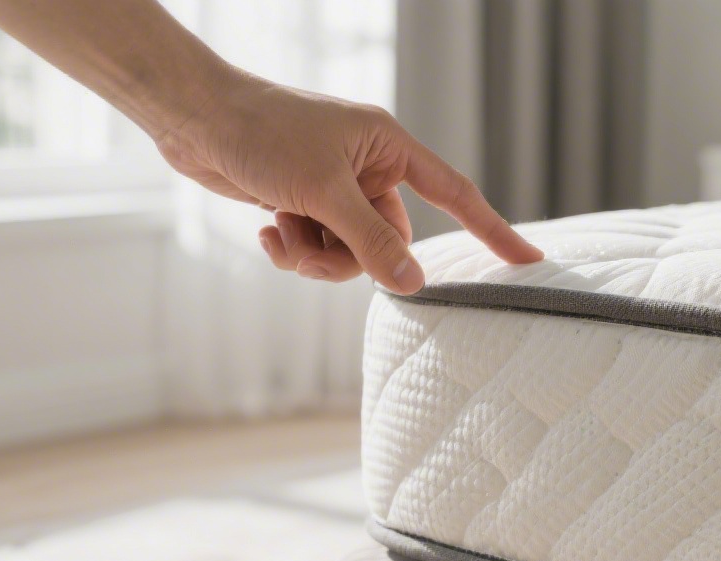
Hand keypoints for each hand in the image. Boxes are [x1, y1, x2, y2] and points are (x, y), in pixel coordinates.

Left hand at [156, 71, 542, 292]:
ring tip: (281, 233)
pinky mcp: (305, 202)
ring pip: (351, 252)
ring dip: (315, 256)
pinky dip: (294, 250)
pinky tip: (266, 233)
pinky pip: (320, 248)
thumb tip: (414, 284)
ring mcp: (336, 187)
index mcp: (388, 147)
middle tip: (310, 246)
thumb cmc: (260, 132)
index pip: (455, 194)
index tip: (527, 258)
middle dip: (350, 255)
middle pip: (390, 240)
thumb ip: (371, 241)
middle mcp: (368, 167)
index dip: (492, 228)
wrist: (193, 117)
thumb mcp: (322, 192)